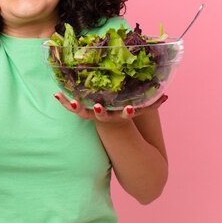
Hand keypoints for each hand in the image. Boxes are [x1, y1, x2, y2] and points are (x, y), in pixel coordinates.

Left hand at [53, 92, 168, 125]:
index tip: (129, 109)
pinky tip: (56, 93)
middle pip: (101, 115)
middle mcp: (104, 116)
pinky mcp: (81, 110)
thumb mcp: (140, 109)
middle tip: (98, 107)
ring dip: (76, 106)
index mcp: (119, 115)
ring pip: (82, 112)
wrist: (111, 129)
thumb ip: (152, 103)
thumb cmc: (125, 113)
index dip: (127, 113)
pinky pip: (71, 106)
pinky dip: (64, 100)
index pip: (125, 115)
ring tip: (71, 101)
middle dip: (100, 112)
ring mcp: (91, 114)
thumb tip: (166, 95)